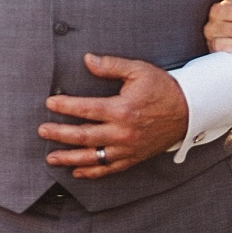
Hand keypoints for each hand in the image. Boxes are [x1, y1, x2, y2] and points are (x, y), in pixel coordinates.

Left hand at [39, 54, 189, 177]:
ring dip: (69, 158)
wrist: (189, 110)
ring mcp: (128, 148)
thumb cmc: (163, 88)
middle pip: (83, 136)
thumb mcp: (139, 70)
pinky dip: (92, 172)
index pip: (86, 109)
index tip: (50, 104)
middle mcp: (122, 132)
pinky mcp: (134, 157)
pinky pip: (109, 169)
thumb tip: (87, 60)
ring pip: (93, 157)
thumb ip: (111, 65)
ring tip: (51, 158)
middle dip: (59, 134)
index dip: (65, 107)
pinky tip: (77, 172)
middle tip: (43, 131)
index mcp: (122, 109)